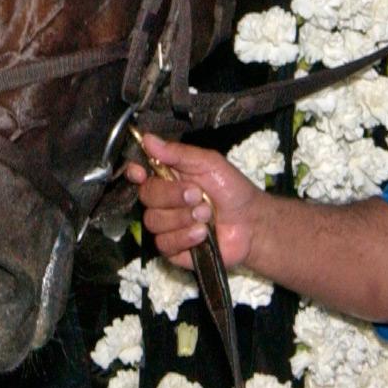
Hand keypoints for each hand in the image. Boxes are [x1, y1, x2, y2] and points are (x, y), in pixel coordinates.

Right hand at [123, 132, 260, 268]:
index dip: (135, 173)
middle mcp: (163, 201)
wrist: (251, 223)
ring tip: (206, 215)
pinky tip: (203, 233)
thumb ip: (178, 153)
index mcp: (168, 177)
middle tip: (197, 195)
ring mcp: (166, 226)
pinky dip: (185, 237)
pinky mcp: (173, 249)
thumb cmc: (232, 190)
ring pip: (153, 222)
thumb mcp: (209, 164)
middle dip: (173, 196)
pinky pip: (164, 244)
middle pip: (146, 197)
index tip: (141, 173)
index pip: (138, 173)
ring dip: (182, 218)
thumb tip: (148, 139)